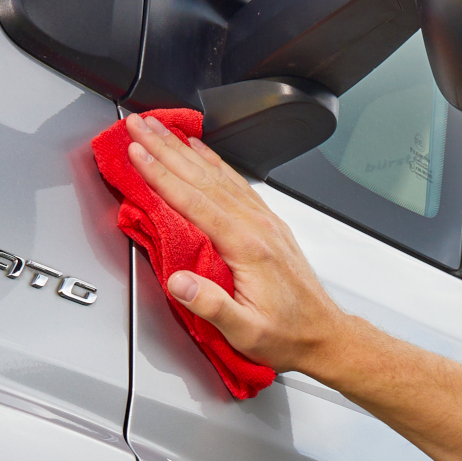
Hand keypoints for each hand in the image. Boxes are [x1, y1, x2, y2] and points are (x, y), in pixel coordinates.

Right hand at [124, 113, 355, 376]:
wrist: (324, 334)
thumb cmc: (287, 335)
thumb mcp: (246, 332)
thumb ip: (211, 306)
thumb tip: (178, 282)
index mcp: (248, 248)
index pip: (195, 201)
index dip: (161, 175)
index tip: (137, 153)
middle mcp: (257, 226)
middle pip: (203, 177)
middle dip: (166, 147)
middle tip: (138, 125)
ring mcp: (264, 221)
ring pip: (218, 174)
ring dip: (185, 148)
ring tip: (160, 128)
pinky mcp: (268, 223)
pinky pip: (235, 181)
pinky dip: (213, 161)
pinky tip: (200, 150)